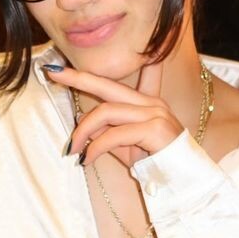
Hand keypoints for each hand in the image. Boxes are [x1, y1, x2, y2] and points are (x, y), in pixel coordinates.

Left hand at [47, 61, 182, 168]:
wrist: (185, 184)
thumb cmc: (156, 166)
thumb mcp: (127, 147)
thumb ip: (107, 134)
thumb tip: (82, 125)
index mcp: (148, 103)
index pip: (138, 73)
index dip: (118, 61)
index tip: (98, 53)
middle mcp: (152, 102)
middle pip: (107, 85)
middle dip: (78, 78)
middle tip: (53, 74)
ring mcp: (155, 113)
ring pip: (106, 112)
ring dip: (83, 131)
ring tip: (73, 149)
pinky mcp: (154, 129)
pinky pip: (114, 134)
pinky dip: (96, 146)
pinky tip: (88, 159)